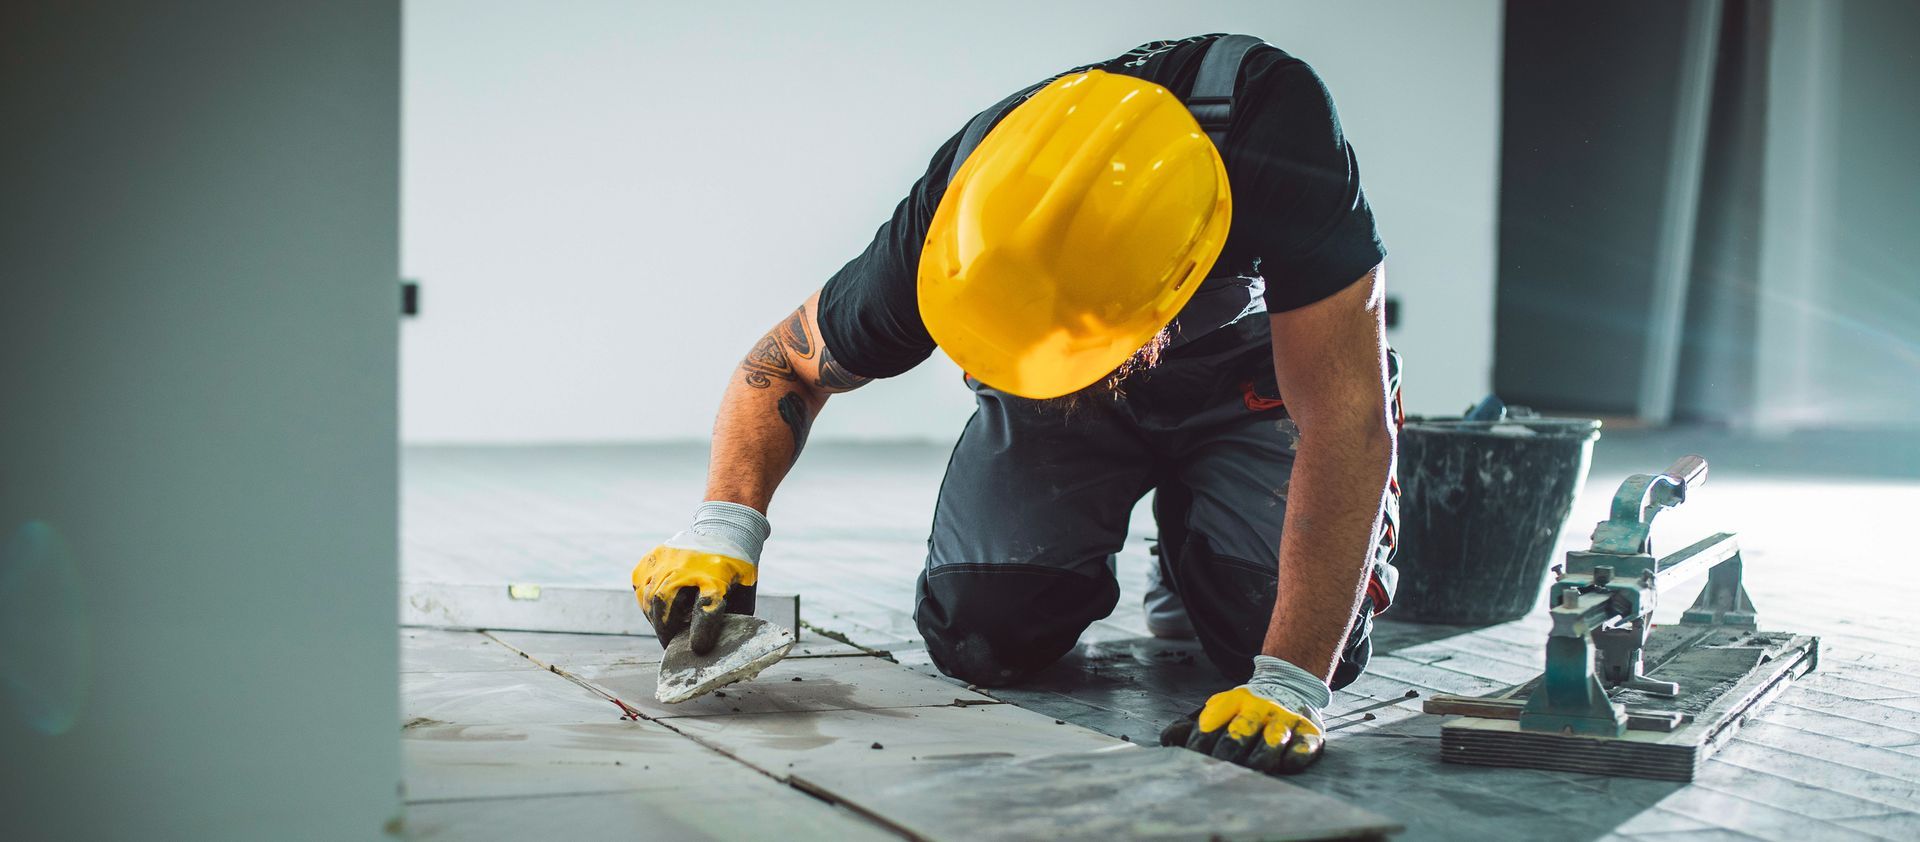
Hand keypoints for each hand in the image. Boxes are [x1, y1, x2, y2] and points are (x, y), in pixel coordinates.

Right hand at [631, 502, 769, 653]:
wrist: (726, 530)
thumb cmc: (735, 573)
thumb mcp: (743, 596)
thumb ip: (730, 622)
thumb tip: (716, 652)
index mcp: (717, 576)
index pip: (707, 606)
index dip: (702, 631)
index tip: (698, 648)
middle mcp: (688, 565)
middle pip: (665, 602)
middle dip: (666, 630)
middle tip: (671, 644)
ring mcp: (667, 559)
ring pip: (649, 597)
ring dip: (656, 619)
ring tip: (667, 627)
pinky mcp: (652, 558)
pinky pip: (641, 587)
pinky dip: (648, 603)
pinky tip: (660, 608)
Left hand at [1160, 655, 1330, 773]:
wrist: (1290, 684)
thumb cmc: (1246, 708)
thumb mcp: (1220, 708)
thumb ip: (1193, 724)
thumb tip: (1167, 741)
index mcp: (1234, 701)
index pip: (1211, 723)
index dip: (1199, 744)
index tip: (1192, 761)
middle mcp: (1260, 708)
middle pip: (1240, 732)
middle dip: (1227, 754)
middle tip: (1216, 773)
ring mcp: (1285, 719)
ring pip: (1272, 739)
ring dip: (1260, 758)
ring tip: (1250, 772)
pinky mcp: (1308, 732)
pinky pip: (1302, 745)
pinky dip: (1293, 756)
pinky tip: (1284, 765)